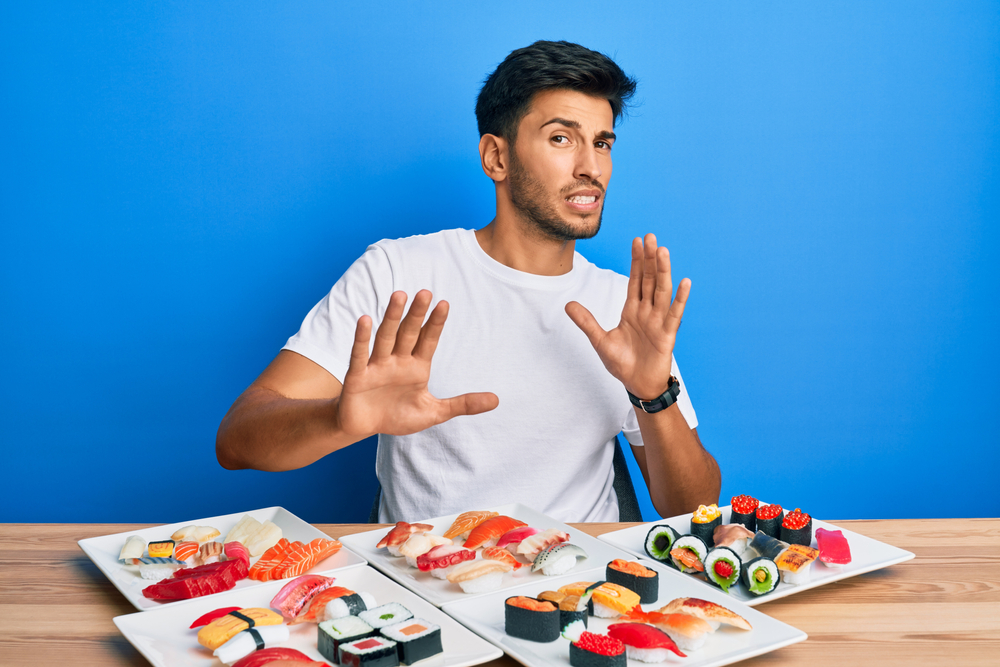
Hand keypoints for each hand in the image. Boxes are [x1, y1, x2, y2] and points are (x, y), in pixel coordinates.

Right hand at [337, 290, 498, 437]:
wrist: (364, 427)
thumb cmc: (397, 416)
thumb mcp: (434, 413)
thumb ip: (462, 405)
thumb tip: (496, 400)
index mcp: (416, 367)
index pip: (428, 341)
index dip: (435, 324)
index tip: (444, 303)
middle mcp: (397, 362)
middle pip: (408, 333)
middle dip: (416, 314)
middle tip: (425, 292)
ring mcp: (376, 366)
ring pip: (385, 338)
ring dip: (391, 317)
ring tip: (399, 295)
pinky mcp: (357, 376)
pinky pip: (359, 355)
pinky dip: (361, 338)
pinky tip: (365, 319)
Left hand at [566, 234, 689, 399]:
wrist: (637, 386)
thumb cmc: (623, 364)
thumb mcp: (600, 341)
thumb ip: (586, 322)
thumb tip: (568, 304)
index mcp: (632, 310)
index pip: (636, 280)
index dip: (636, 261)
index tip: (637, 241)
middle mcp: (647, 312)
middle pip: (649, 280)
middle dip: (649, 259)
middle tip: (650, 236)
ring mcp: (658, 321)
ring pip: (662, 291)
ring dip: (663, 271)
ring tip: (663, 251)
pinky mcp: (667, 335)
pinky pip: (674, 314)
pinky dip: (680, 298)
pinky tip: (684, 282)